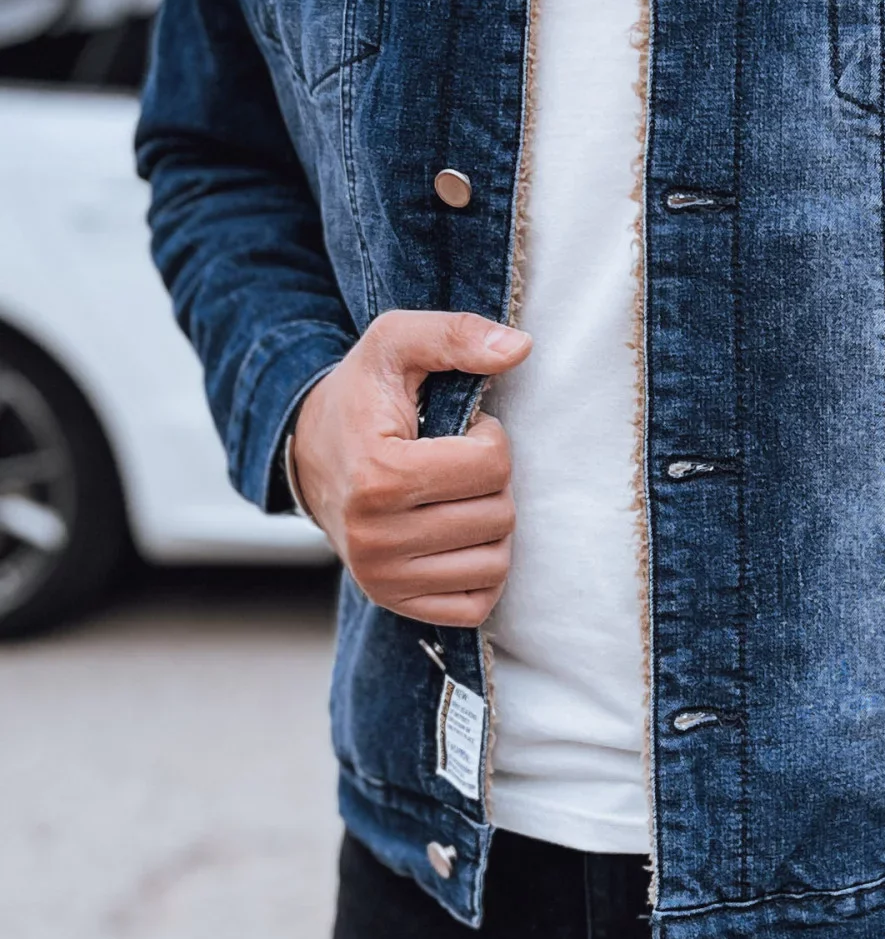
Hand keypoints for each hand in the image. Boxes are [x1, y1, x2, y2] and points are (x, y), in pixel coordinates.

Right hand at [290, 309, 530, 627]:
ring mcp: (382, 579)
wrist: (309, 452)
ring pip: (496, 562)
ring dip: (490, 524)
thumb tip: (520, 348)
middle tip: (454, 463)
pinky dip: (481, 569)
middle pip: (499, 515)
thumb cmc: (362, 396)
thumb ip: (455, 334)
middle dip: (492, 481)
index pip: (492, 465)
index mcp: (378, 476)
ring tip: (454, 496)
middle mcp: (375, 539)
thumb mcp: (396, 343)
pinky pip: (477, 604)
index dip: (488, 437)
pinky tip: (457, 535)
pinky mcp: (393, 602)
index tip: (457, 429)